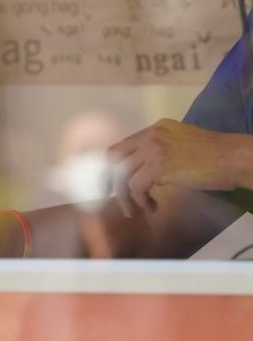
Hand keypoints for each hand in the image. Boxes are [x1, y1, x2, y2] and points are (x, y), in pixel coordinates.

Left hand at [107, 119, 249, 216]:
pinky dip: (141, 201)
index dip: (113, 166)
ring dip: (126, 197)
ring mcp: (153, 150)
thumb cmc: (215, 157)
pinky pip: (136, 187)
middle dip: (108, 179)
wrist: (233, 157)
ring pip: (122, 174)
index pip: (122, 146)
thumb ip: (161, 151)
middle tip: (112, 197)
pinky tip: (152, 207)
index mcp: (154, 130)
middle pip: (114, 157)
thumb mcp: (182, 144)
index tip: (111, 183)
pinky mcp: (159, 167)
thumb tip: (146, 171)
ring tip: (136, 210)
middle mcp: (150, 136)